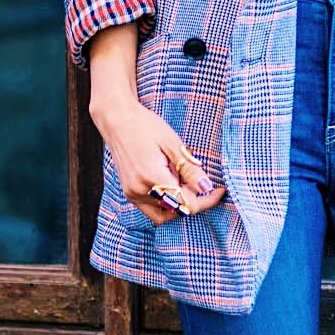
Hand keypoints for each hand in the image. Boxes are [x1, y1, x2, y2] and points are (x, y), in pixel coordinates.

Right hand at [87, 23, 225, 225]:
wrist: (116, 120)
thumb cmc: (145, 126)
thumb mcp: (172, 143)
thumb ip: (189, 169)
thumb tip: (205, 187)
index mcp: (152, 177)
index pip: (185, 202)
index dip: (206, 200)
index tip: (218, 191)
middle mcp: (139, 190)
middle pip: (174, 212)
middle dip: (192, 203)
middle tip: (202, 186)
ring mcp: (132, 193)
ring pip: (161, 215)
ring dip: (178, 205)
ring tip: (183, 182)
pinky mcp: (129, 192)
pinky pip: (151, 207)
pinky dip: (165, 201)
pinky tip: (170, 182)